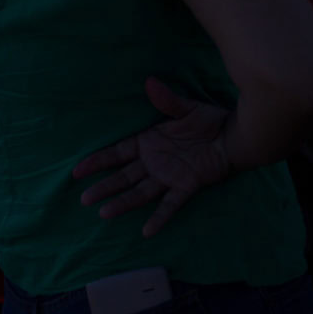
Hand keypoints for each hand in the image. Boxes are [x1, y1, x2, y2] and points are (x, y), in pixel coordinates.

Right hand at [72, 77, 231, 236]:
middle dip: (105, 187)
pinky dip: (159, 217)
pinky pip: (171, 204)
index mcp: (149, 143)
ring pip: (141, 192)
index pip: (117, 154)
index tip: (77, 171)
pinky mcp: (186, 186)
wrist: (234, 135)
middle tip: (85, 199)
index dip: (98, 161)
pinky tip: (146, 231)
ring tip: (105, 213)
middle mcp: (154, 162)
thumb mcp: (187, 109)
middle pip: (124, 177)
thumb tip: (150, 82)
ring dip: (124, 203)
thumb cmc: (209, 121)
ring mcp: (168, 176)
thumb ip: (168, 101)